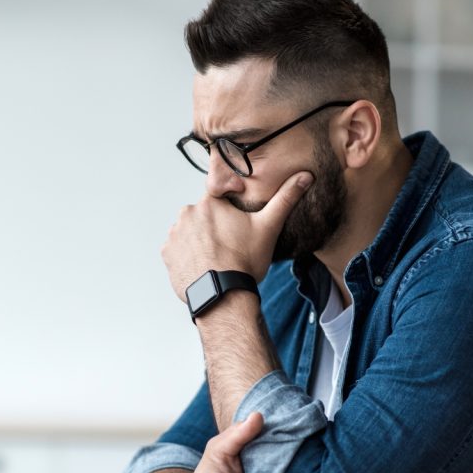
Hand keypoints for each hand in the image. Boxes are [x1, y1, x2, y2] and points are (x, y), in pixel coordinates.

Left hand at [162, 171, 313, 301]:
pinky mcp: (166, 254)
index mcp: (210, 202)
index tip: (237, 227)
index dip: (230, 209)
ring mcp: (174, 234)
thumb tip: (306, 176)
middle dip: (215, 227)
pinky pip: (178, 249)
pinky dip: (188, 256)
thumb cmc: (244, 261)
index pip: (220, 195)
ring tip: (217, 259)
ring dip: (200, 241)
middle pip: (204, 215)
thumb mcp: (268, 228)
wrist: (221, 295)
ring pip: (190, 232)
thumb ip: (285, 199)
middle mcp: (187, 213)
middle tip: (230, 246)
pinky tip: (203, 267)